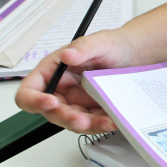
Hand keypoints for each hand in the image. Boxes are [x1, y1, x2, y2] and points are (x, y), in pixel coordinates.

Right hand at [15, 29, 136, 132]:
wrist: (136, 54)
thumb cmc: (114, 45)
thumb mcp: (101, 41)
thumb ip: (84, 47)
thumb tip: (67, 55)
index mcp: (54, 70)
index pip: (30, 89)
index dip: (33, 100)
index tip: (50, 102)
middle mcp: (61, 89)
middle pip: (51, 112)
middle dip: (66, 117)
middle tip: (81, 120)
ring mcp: (76, 102)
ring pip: (72, 121)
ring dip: (86, 125)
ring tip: (103, 122)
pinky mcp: (92, 111)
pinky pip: (91, 123)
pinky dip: (100, 124)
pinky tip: (112, 121)